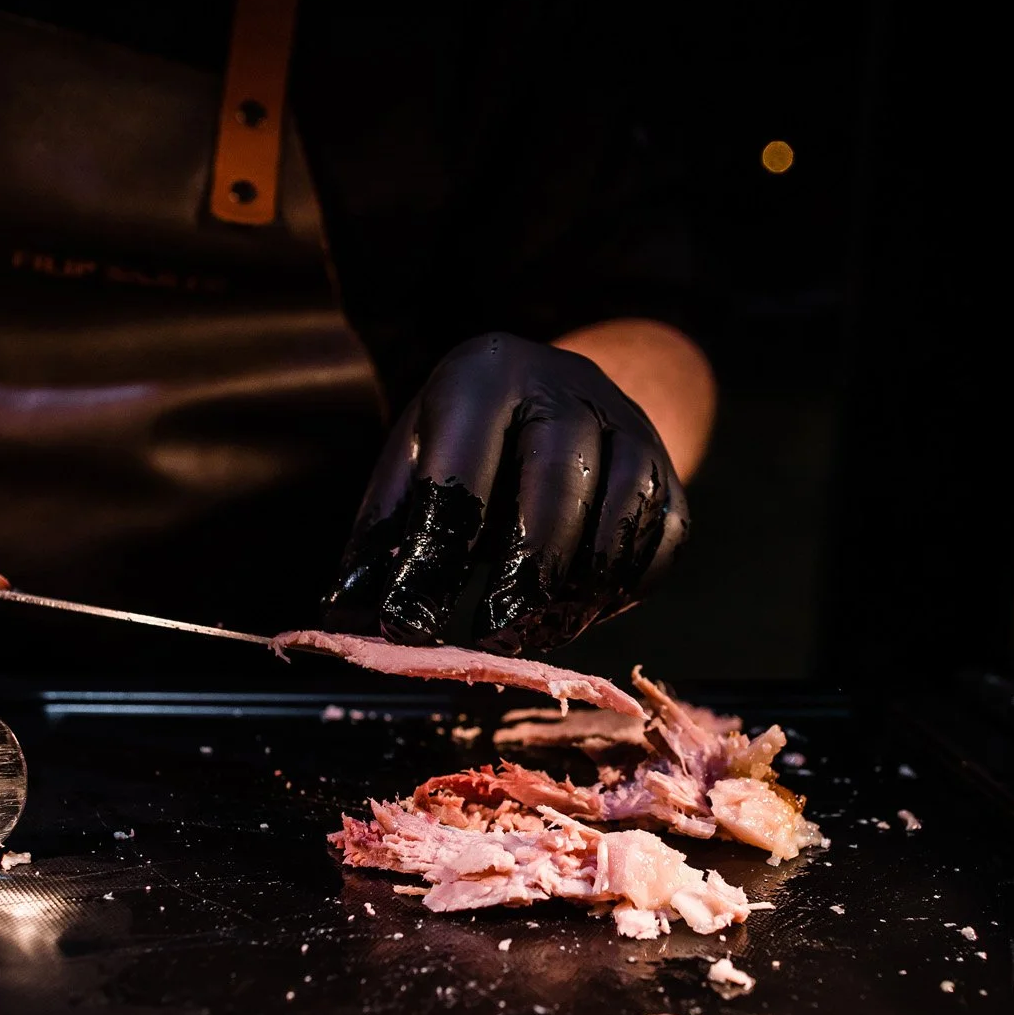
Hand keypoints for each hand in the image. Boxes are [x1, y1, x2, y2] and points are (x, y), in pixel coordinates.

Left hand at [324, 332, 688, 653]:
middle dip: (526, 572)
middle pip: (559, 481)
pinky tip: (581, 609)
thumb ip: (381, 539)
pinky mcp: (669, 469)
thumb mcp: (412, 467)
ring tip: (534, 634)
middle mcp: (567, 386)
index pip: (461, 471)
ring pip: (621, 511)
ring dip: (579, 589)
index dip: (433, 556)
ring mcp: (630, 425)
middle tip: (493, 639)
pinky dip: (625, 585)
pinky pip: (662, 536)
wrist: (553, 393)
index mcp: (485, 375)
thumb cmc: (466, 441)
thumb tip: (344, 619)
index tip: (407, 623)